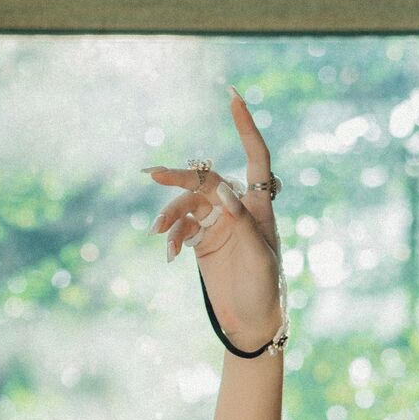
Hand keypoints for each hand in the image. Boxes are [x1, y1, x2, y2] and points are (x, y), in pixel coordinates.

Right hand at [144, 88, 285, 353]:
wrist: (252, 322)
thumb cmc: (265, 289)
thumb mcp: (260, 258)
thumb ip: (244, 224)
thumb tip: (224, 193)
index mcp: (259, 205)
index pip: (255, 156)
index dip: (245, 127)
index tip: (232, 97)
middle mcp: (238, 208)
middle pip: (207, 179)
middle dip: (180, 178)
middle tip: (154, 176)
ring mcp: (219, 223)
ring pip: (189, 204)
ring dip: (172, 214)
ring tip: (160, 233)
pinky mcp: (204, 242)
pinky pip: (183, 228)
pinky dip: (173, 236)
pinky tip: (170, 253)